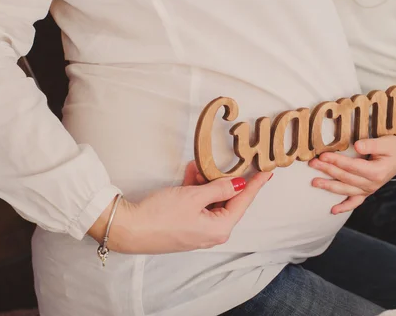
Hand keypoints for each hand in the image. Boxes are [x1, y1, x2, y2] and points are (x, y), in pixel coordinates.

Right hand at [88, 162, 271, 253]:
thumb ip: (219, 188)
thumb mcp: (194, 196)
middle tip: (223, 162)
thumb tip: (240, 184)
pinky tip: (190, 173)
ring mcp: (198, 230)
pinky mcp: (184, 226)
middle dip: (222, 179)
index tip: (267, 172)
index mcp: (219, 228)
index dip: (256, 184)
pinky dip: (195, 189)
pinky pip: (197, 204)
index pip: (244, 201)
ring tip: (198, 166)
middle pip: (227, 201)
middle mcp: (212, 233)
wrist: (128, 228)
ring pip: (211, 200)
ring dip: (206, 182)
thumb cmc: (160, 215)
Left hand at [309, 136, 395, 213]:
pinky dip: (344, 207)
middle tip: (313, 164)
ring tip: (314, 182)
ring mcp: (369, 190)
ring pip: (346, 190)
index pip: (352, 167)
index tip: (323, 155)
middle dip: (328, 170)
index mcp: (376, 172)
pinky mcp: (366, 192)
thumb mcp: (387, 143)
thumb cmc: (394, 148)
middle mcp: (372, 184)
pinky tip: (333, 210)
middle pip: (345, 178)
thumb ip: (372, 144)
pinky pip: (355, 202)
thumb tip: (357, 146)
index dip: (337, 161)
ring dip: (329, 186)